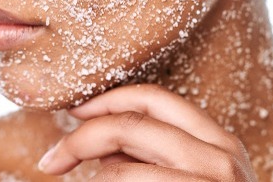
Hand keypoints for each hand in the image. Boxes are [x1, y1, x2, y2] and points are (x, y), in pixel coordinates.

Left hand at [38, 84, 256, 180]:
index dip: (106, 100)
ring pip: (118, 170)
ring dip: (94, 179)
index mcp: (220, 143)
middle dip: (80, 138)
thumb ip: (155, 153)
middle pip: (129, 124)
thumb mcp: (195, 178)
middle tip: (52, 161)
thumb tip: (99, 139)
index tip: (74, 113)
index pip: (153, 98)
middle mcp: (219, 161)